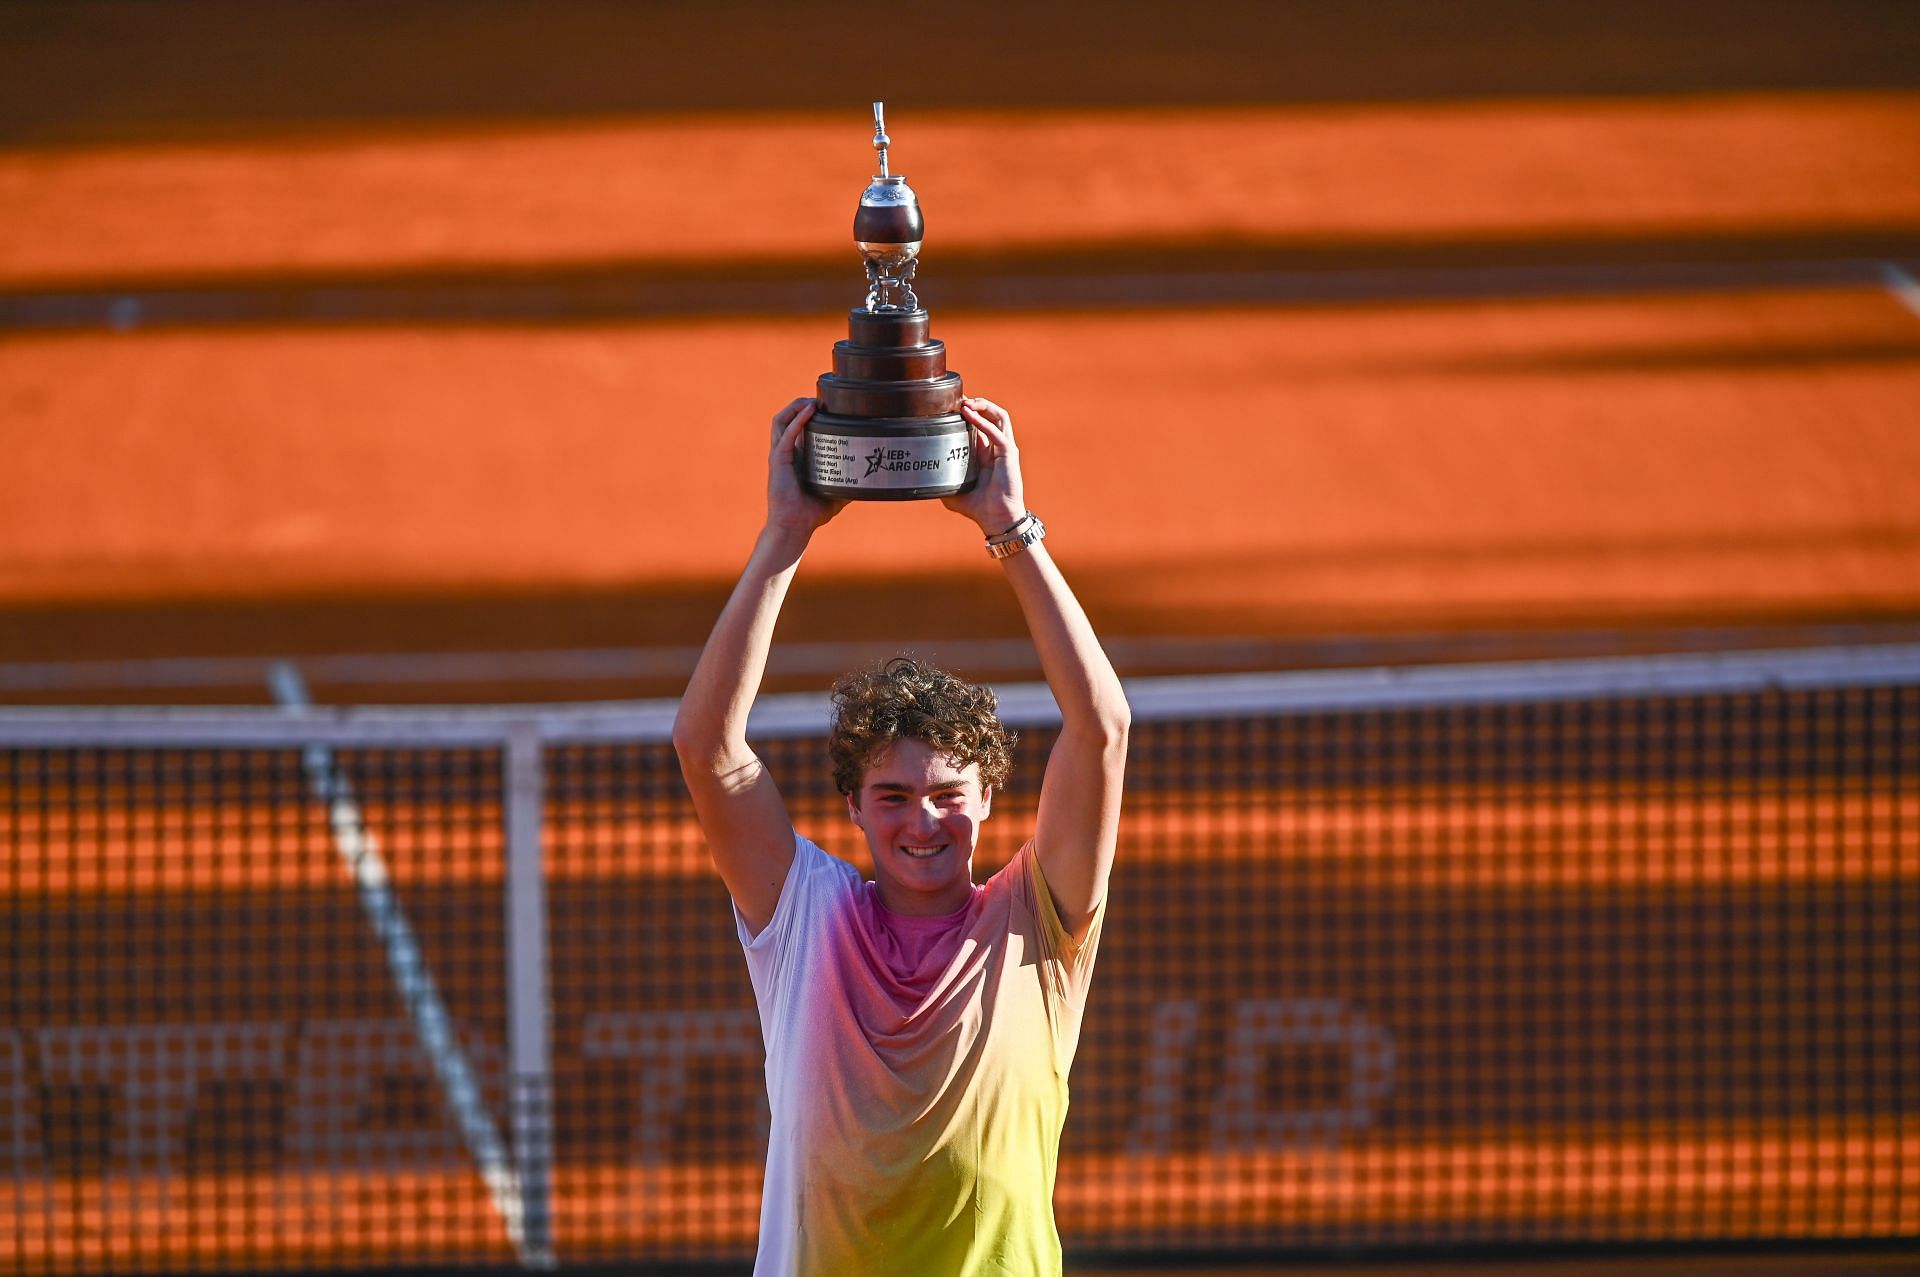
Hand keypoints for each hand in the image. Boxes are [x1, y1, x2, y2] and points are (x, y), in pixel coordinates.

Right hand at [766, 398, 845, 536]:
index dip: (806, 413)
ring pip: (780, 420)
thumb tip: (872, 480)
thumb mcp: (836, 493)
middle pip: (786, 418)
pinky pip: (786, 435)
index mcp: (796, 457)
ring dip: (795, 406)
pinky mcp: (778, 460)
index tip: (825, 406)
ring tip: (812, 400)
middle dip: (800, 404)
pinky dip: (797, 420)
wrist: (795, 527)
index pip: (796, 427)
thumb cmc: (811, 513)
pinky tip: (809, 410)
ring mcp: (780, 455)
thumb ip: (850, 484)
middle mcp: (785, 452)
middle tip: (820, 399)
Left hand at [943, 397, 1026, 534]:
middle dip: (975, 403)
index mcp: (984, 452)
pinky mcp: (1009, 453)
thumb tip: (917, 479)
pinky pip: (997, 432)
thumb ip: (939, 481)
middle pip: (990, 414)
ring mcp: (1004, 448)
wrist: (995, 518)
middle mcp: (995, 446)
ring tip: (967, 402)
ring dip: (984, 405)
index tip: (950, 406)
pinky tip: (969, 415)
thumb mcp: (951, 490)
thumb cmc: (978, 506)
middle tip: (957, 399)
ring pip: (1000, 416)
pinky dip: (983, 422)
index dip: (968, 412)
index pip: (979, 424)